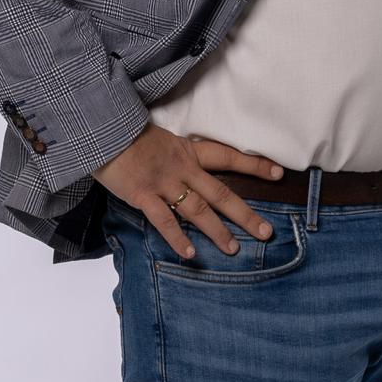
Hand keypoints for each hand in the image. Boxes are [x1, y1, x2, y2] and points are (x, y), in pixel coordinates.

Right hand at [93, 124, 284, 259]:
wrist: (102, 127)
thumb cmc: (128, 131)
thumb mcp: (160, 136)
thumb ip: (176, 153)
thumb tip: (188, 166)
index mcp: (188, 150)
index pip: (229, 156)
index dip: (254, 164)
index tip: (279, 173)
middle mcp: (182, 168)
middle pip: (221, 193)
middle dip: (245, 214)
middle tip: (266, 232)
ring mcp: (164, 183)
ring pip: (198, 211)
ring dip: (217, 232)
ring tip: (234, 250)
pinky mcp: (143, 195)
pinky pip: (164, 221)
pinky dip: (177, 239)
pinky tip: (191, 254)